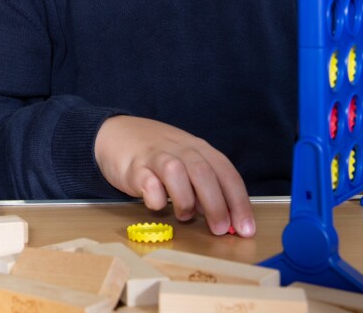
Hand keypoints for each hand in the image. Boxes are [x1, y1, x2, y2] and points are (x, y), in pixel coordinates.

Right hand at [94, 115, 254, 236]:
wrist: (115, 133)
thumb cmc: (157, 153)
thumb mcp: (187, 162)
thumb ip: (204, 186)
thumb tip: (225, 218)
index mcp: (199, 149)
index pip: (226, 174)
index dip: (239, 203)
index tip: (246, 229)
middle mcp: (181, 150)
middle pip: (204, 174)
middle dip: (216, 205)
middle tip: (220, 230)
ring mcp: (156, 157)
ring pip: (177, 173)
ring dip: (185, 200)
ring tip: (184, 215)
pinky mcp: (134, 168)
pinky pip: (148, 183)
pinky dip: (155, 198)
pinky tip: (156, 204)